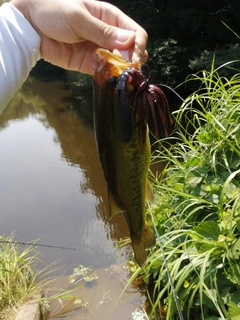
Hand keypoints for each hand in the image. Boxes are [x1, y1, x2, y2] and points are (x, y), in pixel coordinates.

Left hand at [11, 0, 147, 74]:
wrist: (30, 27)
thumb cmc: (53, 11)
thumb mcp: (79, 18)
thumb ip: (103, 31)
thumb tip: (129, 41)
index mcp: (109, 17)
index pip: (134, 32)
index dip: (138, 45)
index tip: (135, 58)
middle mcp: (107, 35)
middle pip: (130, 50)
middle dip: (132, 61)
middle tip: (128, 70)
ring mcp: (98, 50)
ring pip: (119, 63)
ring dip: (121, 71)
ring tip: (118, 76)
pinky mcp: (88, 64)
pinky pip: (104, 72)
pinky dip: (108, 77)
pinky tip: (107, 78)